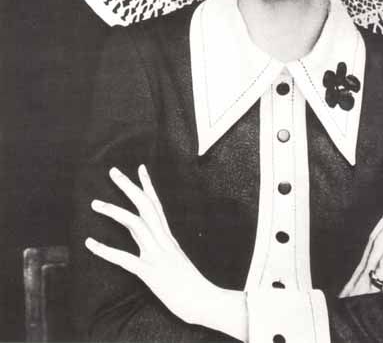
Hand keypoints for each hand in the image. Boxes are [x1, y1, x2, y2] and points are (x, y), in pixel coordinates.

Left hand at [86, 164, 215, 325]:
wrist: (206, 301)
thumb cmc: (192, 285)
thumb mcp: (177, 261)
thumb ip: (165, 249)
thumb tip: (153, 242)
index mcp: (169, 238)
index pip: (157, 205)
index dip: (148, 185)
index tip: (140, 167)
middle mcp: (164, 241)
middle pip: (145, 206)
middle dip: (128, 187)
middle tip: (113, 170)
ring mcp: (158, 255)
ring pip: (135, 224)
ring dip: (114, 211)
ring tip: (95, 203)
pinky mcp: (151, 273)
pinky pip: (125, 259)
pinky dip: (106, 251)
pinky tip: (90, 244)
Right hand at [339, 200, 382, 297]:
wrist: (334, 325)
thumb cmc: (350, 305)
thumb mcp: (357, 284)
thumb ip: (368, 269)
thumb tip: (379, 257)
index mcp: (363, 265)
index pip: (374, 237)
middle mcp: (365, 270)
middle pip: (381, 241)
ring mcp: (370, 283)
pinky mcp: (377, 300)